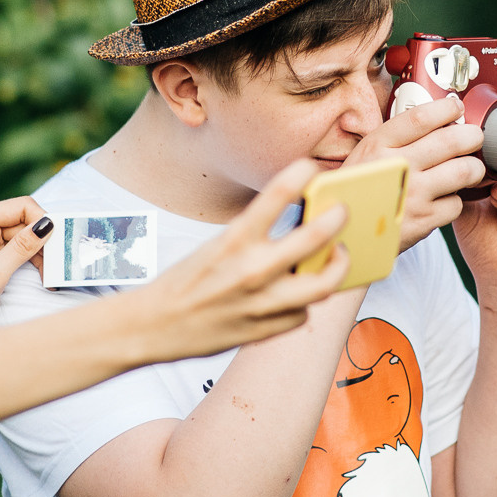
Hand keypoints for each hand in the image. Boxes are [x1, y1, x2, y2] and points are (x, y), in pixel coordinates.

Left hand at [0, 196, 55, 338]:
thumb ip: (21, 249)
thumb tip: (48, 224)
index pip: (23, 207)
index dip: (43, 223)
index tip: (56, 248)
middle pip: (26, 222)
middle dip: (44, 243)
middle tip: (57, 269)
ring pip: (25, 238)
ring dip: (41, 256)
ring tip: (51, 279)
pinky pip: (18, 252)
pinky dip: (32, 263)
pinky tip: (42, 278)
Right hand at [127, 160, 352, 363]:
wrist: (154, 327)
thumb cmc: (186, 282)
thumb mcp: (216, 247)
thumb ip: (256, 238)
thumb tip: (301, 226)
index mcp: (234, 240)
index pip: (277, 195)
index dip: (300, 173)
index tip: (310, 166)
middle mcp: (252, 270)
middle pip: (316, 238)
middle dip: (337, 220)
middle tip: (342, 212)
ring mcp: (263, 303)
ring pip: (324, 284)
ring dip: (337, 267)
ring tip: (338, 256)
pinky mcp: (266, 330)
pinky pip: (303, 314)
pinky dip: (304, 303)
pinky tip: (298, 295)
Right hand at [345, 94, 486, 250]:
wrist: (343, 234)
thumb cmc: (356, 191)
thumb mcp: (363, 155)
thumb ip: (394, 138)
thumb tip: (434, 119)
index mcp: (379, 145)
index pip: (421, 117)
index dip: (447, 108)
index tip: (457, 107)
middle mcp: (397, 166)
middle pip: (452, 141)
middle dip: (472, 136)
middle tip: (475, 138)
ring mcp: (413, 194)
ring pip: (464, 171)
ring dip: (474, 168)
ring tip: (470, 168)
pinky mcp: (423, 221)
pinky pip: (456, 204)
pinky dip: (455, 201)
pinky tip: (445, 198)